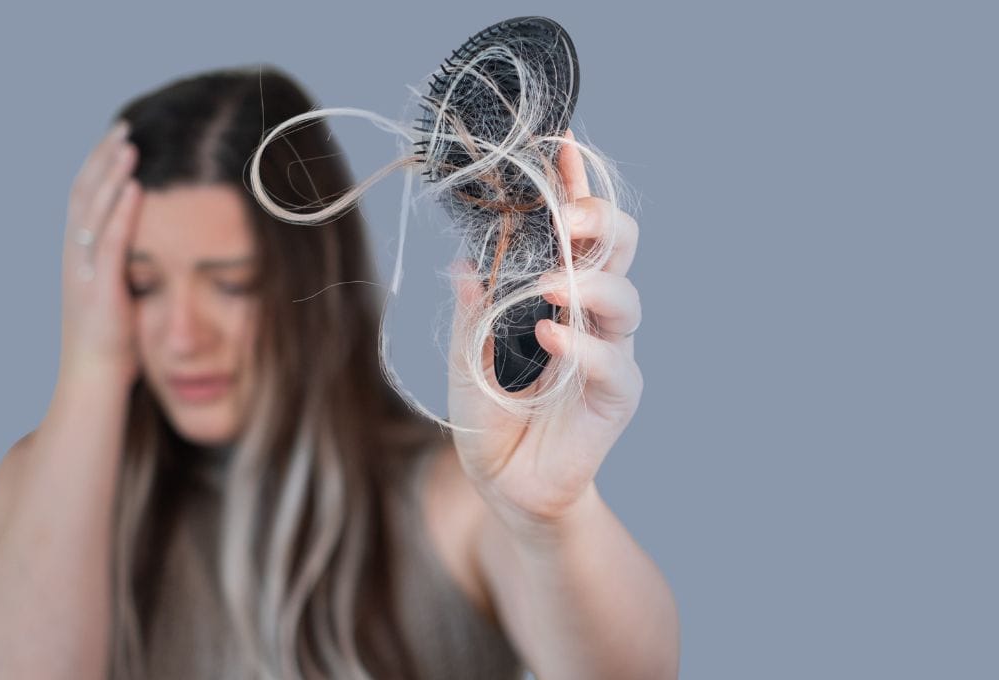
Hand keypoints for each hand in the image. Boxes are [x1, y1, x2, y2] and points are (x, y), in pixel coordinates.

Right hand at [58, 119, 143, 384]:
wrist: (93, 386)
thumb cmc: (113, 349)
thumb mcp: (120, 297)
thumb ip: (128, 269)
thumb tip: (151, 248)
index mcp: (78, 259)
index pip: (84, 200)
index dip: (98, 167)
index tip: (118, 139)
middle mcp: (74, 260)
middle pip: (83, 194)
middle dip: (102, 158)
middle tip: (124, 126)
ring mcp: (83, 274)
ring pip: (93, 212)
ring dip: (111, 174)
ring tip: (130, 143)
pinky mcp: (99, 291)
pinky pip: (110, 244)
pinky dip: (121, 212)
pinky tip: (135, 187)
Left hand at [447, 130, 643, 539]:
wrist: (507, 488)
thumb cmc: (492, 420)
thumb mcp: (467, 361)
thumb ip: (472, 315)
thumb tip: (463, 263)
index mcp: (559, 295)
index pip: (576, 231)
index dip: (574, 187)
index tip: (560, 146)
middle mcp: (592, 317)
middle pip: (619, 250)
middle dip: (600, 220)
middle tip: (567, 213)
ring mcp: (610, 355)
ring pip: (625, 300)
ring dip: (588, 283)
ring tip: (548, 284)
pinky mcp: (615, 399)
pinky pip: (613, 365)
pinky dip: (583, 347)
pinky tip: (552, 334)